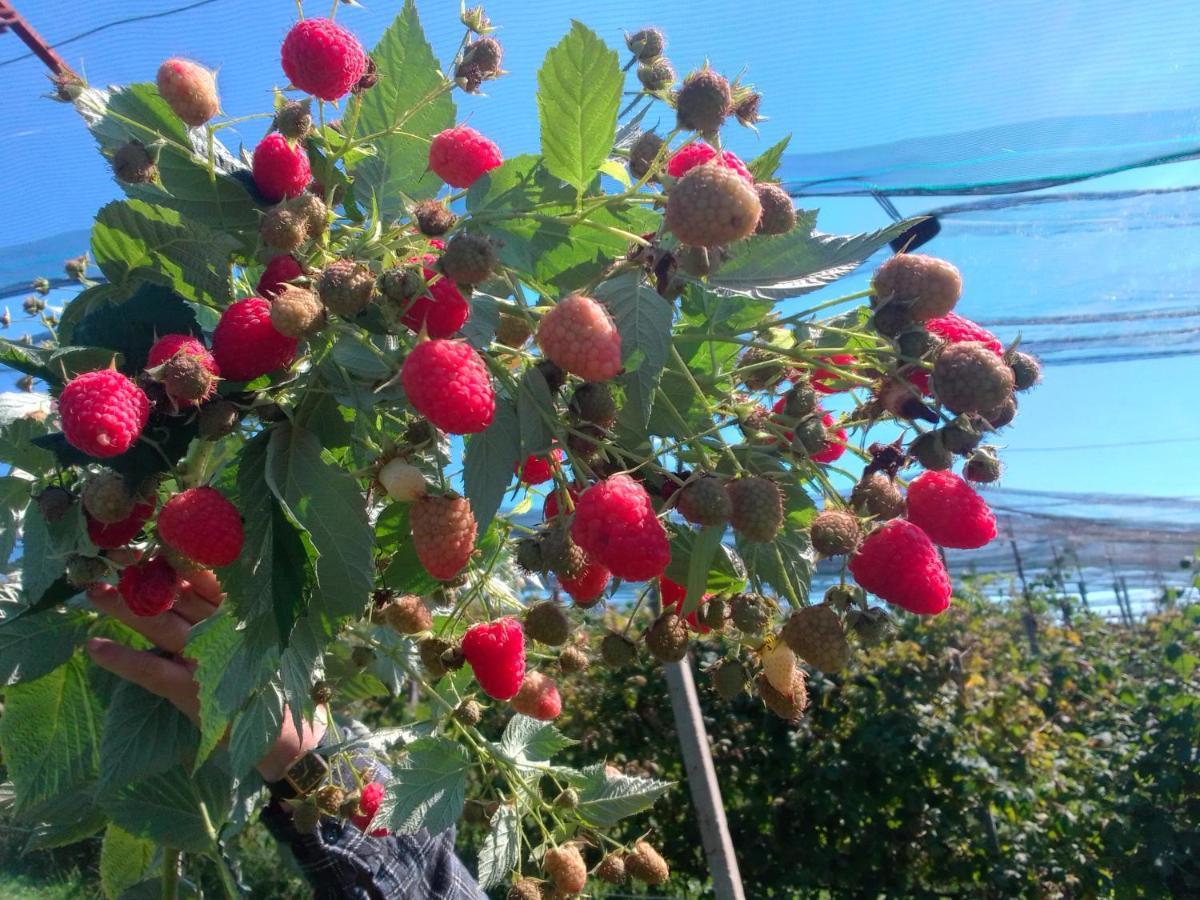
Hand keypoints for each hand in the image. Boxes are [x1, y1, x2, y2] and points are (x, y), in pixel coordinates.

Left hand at [86, 567, 324, 781]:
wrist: (283, 734)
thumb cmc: (269, 680)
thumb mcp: (259, 638)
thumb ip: (235, 611)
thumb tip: (196, 577)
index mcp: (238, 614)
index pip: (206, 576)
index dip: (177, 557)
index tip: (152, 538)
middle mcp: (221, 630)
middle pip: (177, 594)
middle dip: (143, 575)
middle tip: (113, 555)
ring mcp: (204, 659)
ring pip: (160, 624)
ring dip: (124, 607)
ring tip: (95, 591)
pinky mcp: (190, 691)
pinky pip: (151, 671)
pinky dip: (122, 659)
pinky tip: (95, 646)